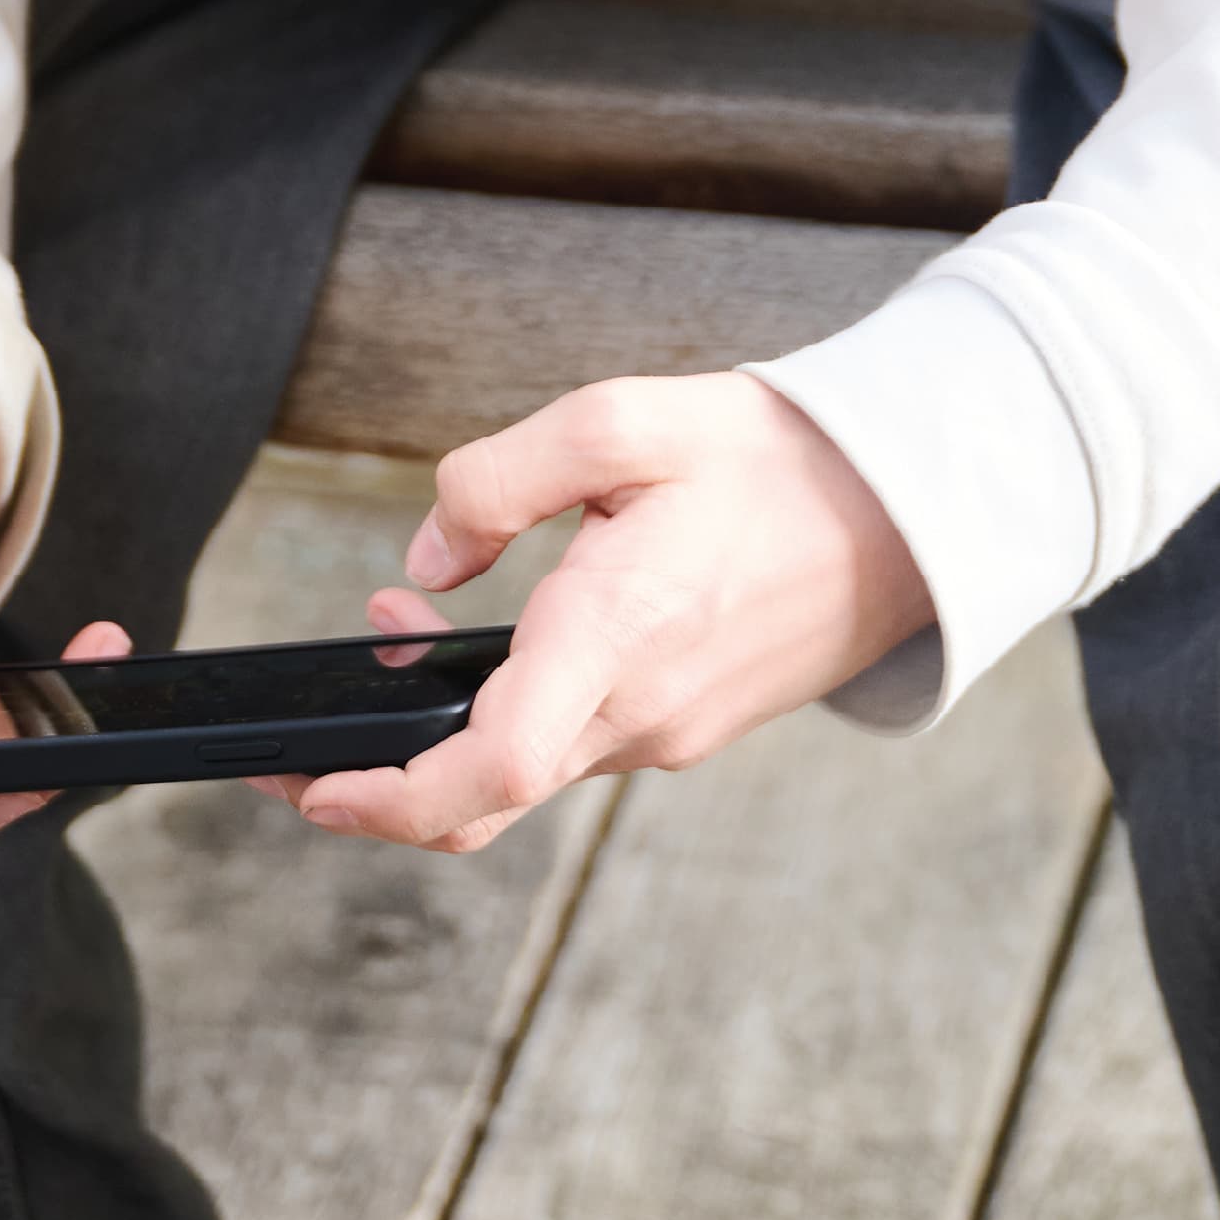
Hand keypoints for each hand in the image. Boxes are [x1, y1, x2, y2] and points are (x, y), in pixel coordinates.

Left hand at [257, 373, 933, 852]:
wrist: (912, 509)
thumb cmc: (774, 458)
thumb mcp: (623, 420)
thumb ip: (498, 480)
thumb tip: (429, 558)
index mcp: (617, 637)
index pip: (490, 767)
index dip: (388, 798)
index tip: (313, 788)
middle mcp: (642, 712)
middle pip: (485, 796)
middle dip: (381, 774)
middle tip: (306, 737)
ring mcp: (671, 733)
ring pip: (527, 768)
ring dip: (447, 723)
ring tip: (408, 618)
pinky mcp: (690, 727)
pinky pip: (577, 744)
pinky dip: (513, 710)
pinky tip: (501, 635)